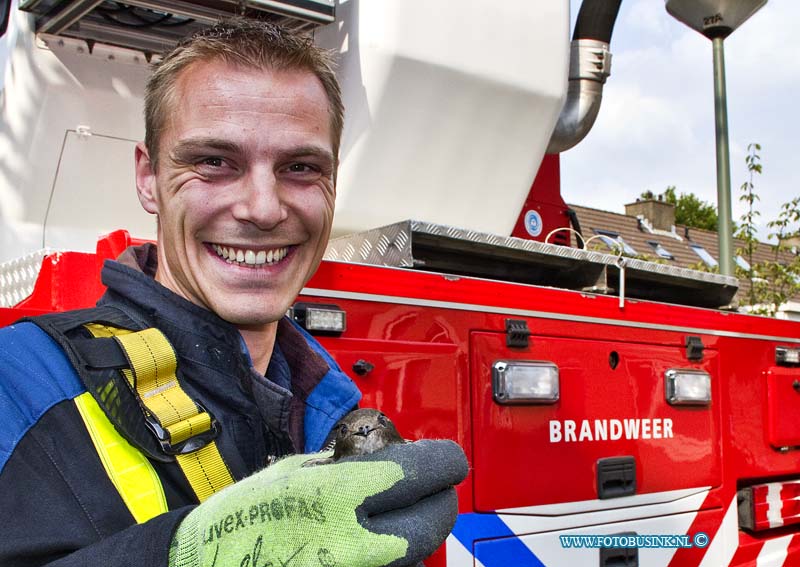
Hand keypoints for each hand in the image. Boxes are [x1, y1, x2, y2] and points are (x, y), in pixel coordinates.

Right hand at [169, 439, 467, 566]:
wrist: (210, 565)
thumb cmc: (246, 517)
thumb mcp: (297, 471)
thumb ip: (348, 467)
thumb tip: (390, 461)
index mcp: (342, 493)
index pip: (422, 473)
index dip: (444, 463)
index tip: (449, 460)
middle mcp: (357, 539)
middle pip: (434, 520)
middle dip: (440, 502)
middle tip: (434, 492)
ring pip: (417, 553)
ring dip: (418, 532)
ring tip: (399, 518)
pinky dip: (394, 558)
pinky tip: (375, 545)